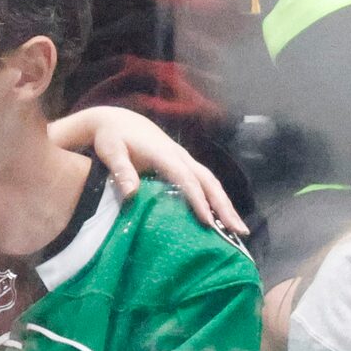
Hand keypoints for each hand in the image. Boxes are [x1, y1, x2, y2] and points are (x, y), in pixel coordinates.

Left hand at [45, 106, 247, 237]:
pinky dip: (218, 201)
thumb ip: (122, 171)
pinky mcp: (186, 165)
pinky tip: (223, 218)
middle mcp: (181, 156)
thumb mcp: (110, 151)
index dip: (198, 200)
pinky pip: (206, 183)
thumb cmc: (112, 138)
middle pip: (209, 182)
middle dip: (225, 206)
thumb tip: (132, 194)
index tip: (208, 221)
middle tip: (239, 231)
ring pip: (212, 183)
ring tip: (239, 230)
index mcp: (165, 154)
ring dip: (227, 206)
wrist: (119, 120)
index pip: (186, 179)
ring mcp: (186, 160)